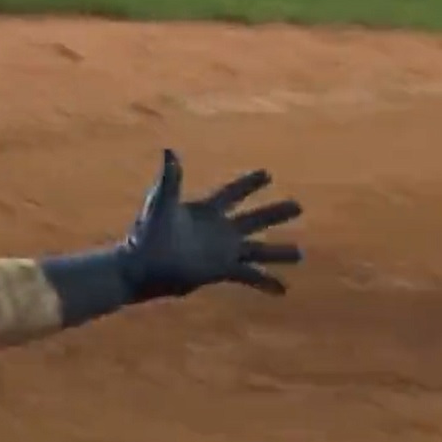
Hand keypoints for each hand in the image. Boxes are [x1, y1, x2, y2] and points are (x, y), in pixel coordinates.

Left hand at [121, 149, 302, 299]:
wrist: (140, 266)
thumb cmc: (146, 233)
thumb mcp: (161, 203)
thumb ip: (170, 178)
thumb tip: (169, 151)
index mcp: (207, 210)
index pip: (233, 193)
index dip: (249, 183)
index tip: (267, 174)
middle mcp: (219, 230)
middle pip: (255, 219)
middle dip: (275, 212)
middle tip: (298, 206)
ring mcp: (222, 251)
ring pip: (259, 250)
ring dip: (280, 252)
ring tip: (301, 255)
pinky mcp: (221, 271)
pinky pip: (250, 276)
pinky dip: (267, 282)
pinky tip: (283, 290)